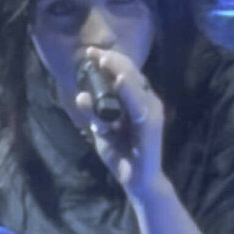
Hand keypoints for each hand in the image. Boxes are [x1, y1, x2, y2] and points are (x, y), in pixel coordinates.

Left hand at [75, 46, 164, 200]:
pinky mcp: (152, 125)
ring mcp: (151, 111)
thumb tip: (80, 95)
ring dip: (120, 70)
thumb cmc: (121, 154)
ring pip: (135, 85)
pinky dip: (129, 92)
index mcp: (137, 100)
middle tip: (92, 53)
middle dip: (111, 61)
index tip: (90, 53)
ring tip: (104, 60)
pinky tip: (120, 81)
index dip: (108, 61)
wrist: (137, 180)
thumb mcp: (102, 131)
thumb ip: (93, 114)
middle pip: (131, 73)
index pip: (124, 74)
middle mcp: (147, 101)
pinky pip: (139, 105)